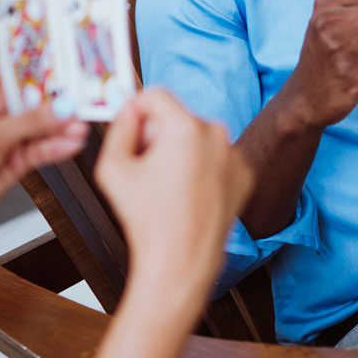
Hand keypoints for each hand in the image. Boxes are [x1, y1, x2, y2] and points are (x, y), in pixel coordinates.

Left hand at [0, 62, 88, 279]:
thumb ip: (30, 122)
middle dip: (58, 99)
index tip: (64, 59)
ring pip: (42, 125)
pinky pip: (42, 148)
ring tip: (80, 125)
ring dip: (61, 126)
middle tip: (82, 96)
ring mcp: (9, 135)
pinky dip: (57, 146)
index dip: (39, 63)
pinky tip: (70, 144)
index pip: (15, 69)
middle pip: (35, 97)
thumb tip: (60, 109)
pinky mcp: (18, 158)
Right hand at [95, 89, 252, 307]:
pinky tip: (189, 195)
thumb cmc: (148, 221)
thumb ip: (118, 128)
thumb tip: (128, 110)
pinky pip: (215, 157)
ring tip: (168, 187)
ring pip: (197, 136)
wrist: (181, 262)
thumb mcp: (112, 168)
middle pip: (177, 116)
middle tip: (146, 168)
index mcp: (185, 129)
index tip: (130, 127)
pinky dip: (201, 168)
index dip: (136, 109)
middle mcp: (216, 135)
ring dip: (180, 151)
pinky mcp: (244, 174)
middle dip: (158, 135)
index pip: (155, 95)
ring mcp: (234, 155)